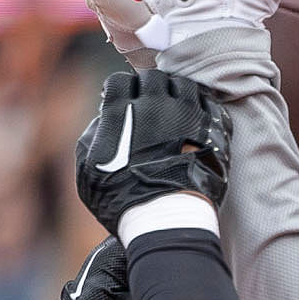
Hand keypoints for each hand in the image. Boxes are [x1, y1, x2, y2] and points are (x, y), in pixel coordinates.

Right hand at [75, 70, 230, 235]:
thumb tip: (103, 118)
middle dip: (149, 87)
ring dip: (177, 93)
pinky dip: (201, 108)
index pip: (121, 80)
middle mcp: (154, 105)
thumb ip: (92, 137)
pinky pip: (208, 104)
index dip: (122, 89)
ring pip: (184, 85)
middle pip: (153, 77)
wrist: (166, 222)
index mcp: (122, 111)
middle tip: (150, 105)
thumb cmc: (122, 202)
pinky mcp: (210, 129)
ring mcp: (186, 115)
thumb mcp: (88, 172)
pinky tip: (194, 121)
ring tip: (175, 110)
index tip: (125, 102)